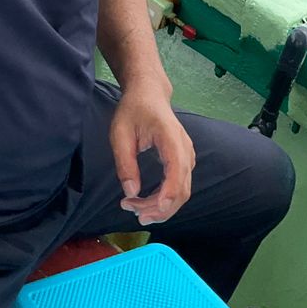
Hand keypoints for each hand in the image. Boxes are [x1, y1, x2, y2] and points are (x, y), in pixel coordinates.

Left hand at [110, 81, 195, 224]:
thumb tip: (131, 193)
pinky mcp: (184, 160)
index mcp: (170, 137)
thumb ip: (125, 162)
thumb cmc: (133, 110)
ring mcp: (187, 155)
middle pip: (182, 188)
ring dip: (162, 207)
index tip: (150, 211)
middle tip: (134, 213)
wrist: (148, 94)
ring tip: (136, 210)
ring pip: (183, 191)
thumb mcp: (120, 133)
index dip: (167, 195)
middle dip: (160, 208)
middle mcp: (184, 148)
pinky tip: (147, 202)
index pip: (177, 171)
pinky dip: (166, 199)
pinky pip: (180, 185)